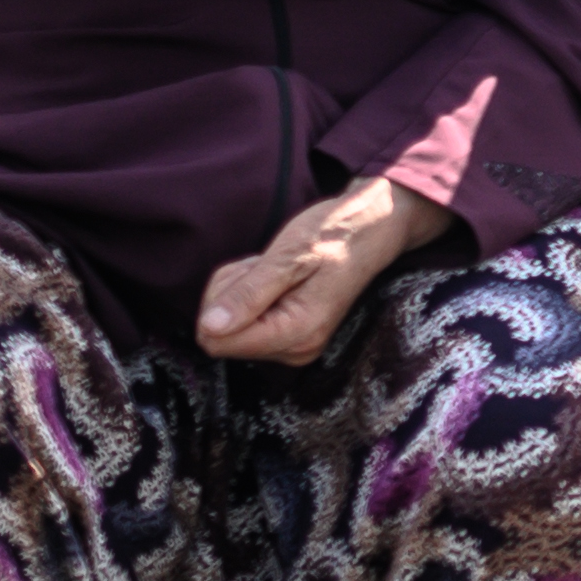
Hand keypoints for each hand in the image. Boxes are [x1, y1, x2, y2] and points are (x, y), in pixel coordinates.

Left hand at [195, 175, 445, 365]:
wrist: (372, 230)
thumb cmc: (335, 234)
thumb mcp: (288, 255)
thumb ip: (248, 295)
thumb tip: (208, 328)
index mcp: (296, 332)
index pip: (218, 342)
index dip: (219, 304)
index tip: (252, 275)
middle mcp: (295, 349)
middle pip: (221, 335)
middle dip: (231, 295)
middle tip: (267, 268)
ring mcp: (293, 346)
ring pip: (230, 328)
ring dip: (242, 291)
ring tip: (277, 269)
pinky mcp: (290, 337)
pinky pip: (246, 323)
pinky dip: (252, 295)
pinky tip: (279, 278)